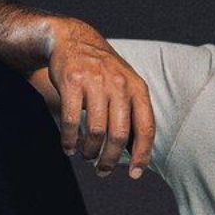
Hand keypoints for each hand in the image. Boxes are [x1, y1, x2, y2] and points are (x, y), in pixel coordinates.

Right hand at [48, 19, 154, 178]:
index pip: (146, 127)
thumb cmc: (102, 70)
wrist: (73, 39)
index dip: (142, 155)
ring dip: (89, 151)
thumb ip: (133, 112)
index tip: (135, 174)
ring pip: (96, 131)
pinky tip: (69, 147)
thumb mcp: (125, 84)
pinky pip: (71, 121)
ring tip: (85, 155)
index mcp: (137, 88)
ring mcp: (95, 82)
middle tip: (103, 170)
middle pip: (119, 135)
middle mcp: (119, 84)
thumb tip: (137, 151)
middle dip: (110, 159)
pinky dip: (69, 140)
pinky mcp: (72, 82)